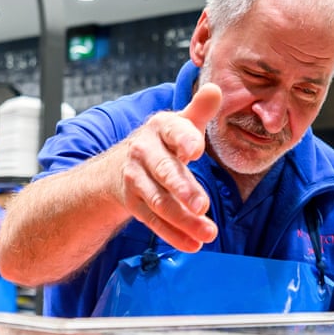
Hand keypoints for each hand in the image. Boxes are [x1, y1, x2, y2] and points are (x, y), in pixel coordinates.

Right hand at [115, 83, 221, 251]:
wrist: (117, 165)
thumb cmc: (162, 142)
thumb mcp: (178, 123)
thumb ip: (199, 110)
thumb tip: (216, 89)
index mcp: (159, 128)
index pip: (173, 132)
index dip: (184, 140)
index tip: (196, 150)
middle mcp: (143, 152)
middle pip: (164, 172)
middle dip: (182, 188)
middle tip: (202, 205)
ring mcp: (135, 180)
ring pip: (160, 202)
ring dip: (184, 220)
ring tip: (209, 233)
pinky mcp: (133, 203)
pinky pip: (154, 222)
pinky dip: (174, 235)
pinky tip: (193, 245)